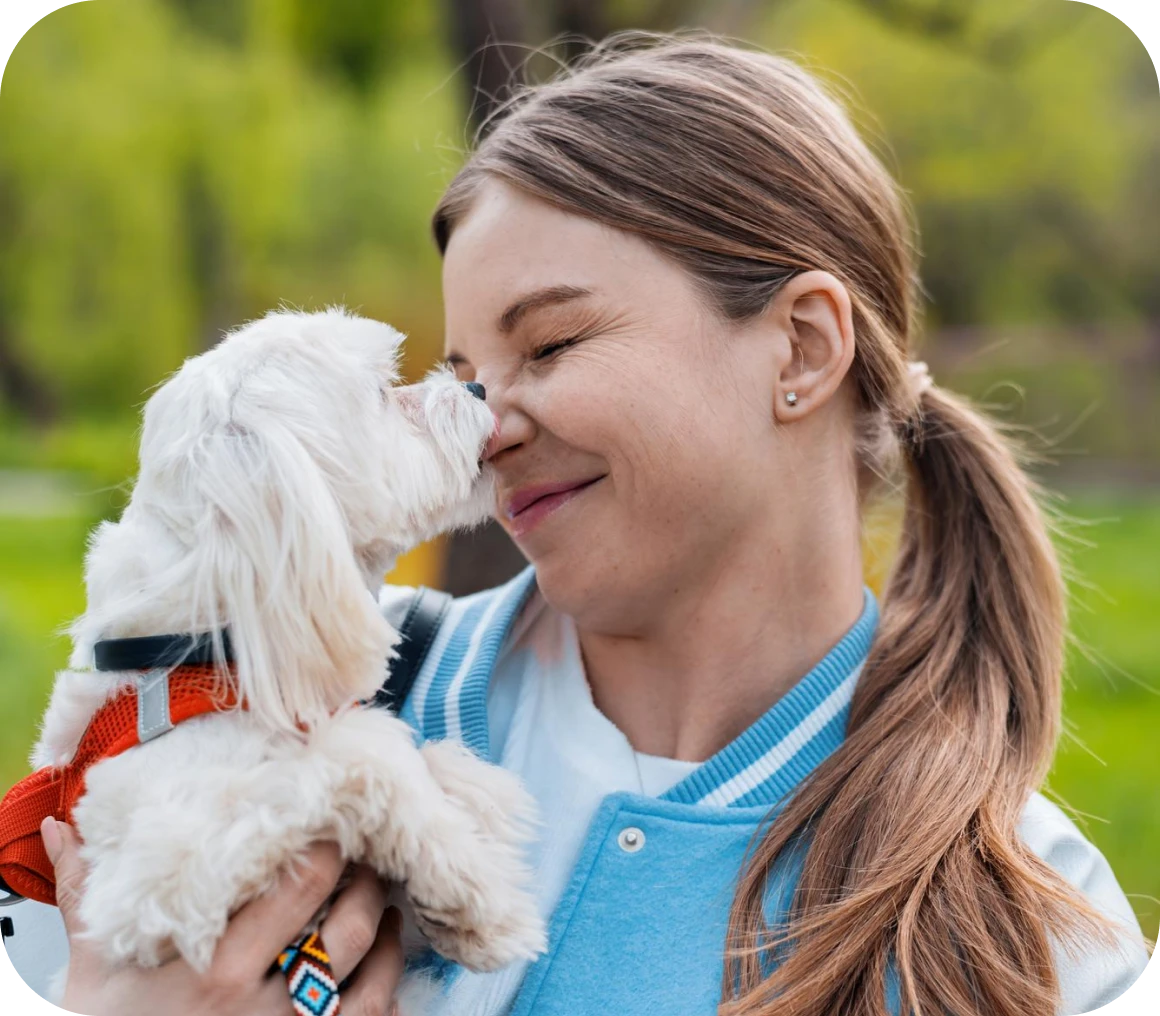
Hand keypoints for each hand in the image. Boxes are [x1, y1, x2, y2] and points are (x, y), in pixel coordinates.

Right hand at [42, 816, 404, 1015]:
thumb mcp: (93, 972)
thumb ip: (85, 895)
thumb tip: (63, 829)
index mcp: (219, 969)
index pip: (301, 888)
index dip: (330, 851)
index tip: (336, 827)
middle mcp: (263, 1010)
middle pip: (349, 931)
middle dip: (369, 890)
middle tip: (371, 865)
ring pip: (372, 985)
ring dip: (391, 946)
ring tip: (389, 916)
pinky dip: (385, 1006)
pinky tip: (385, 986)